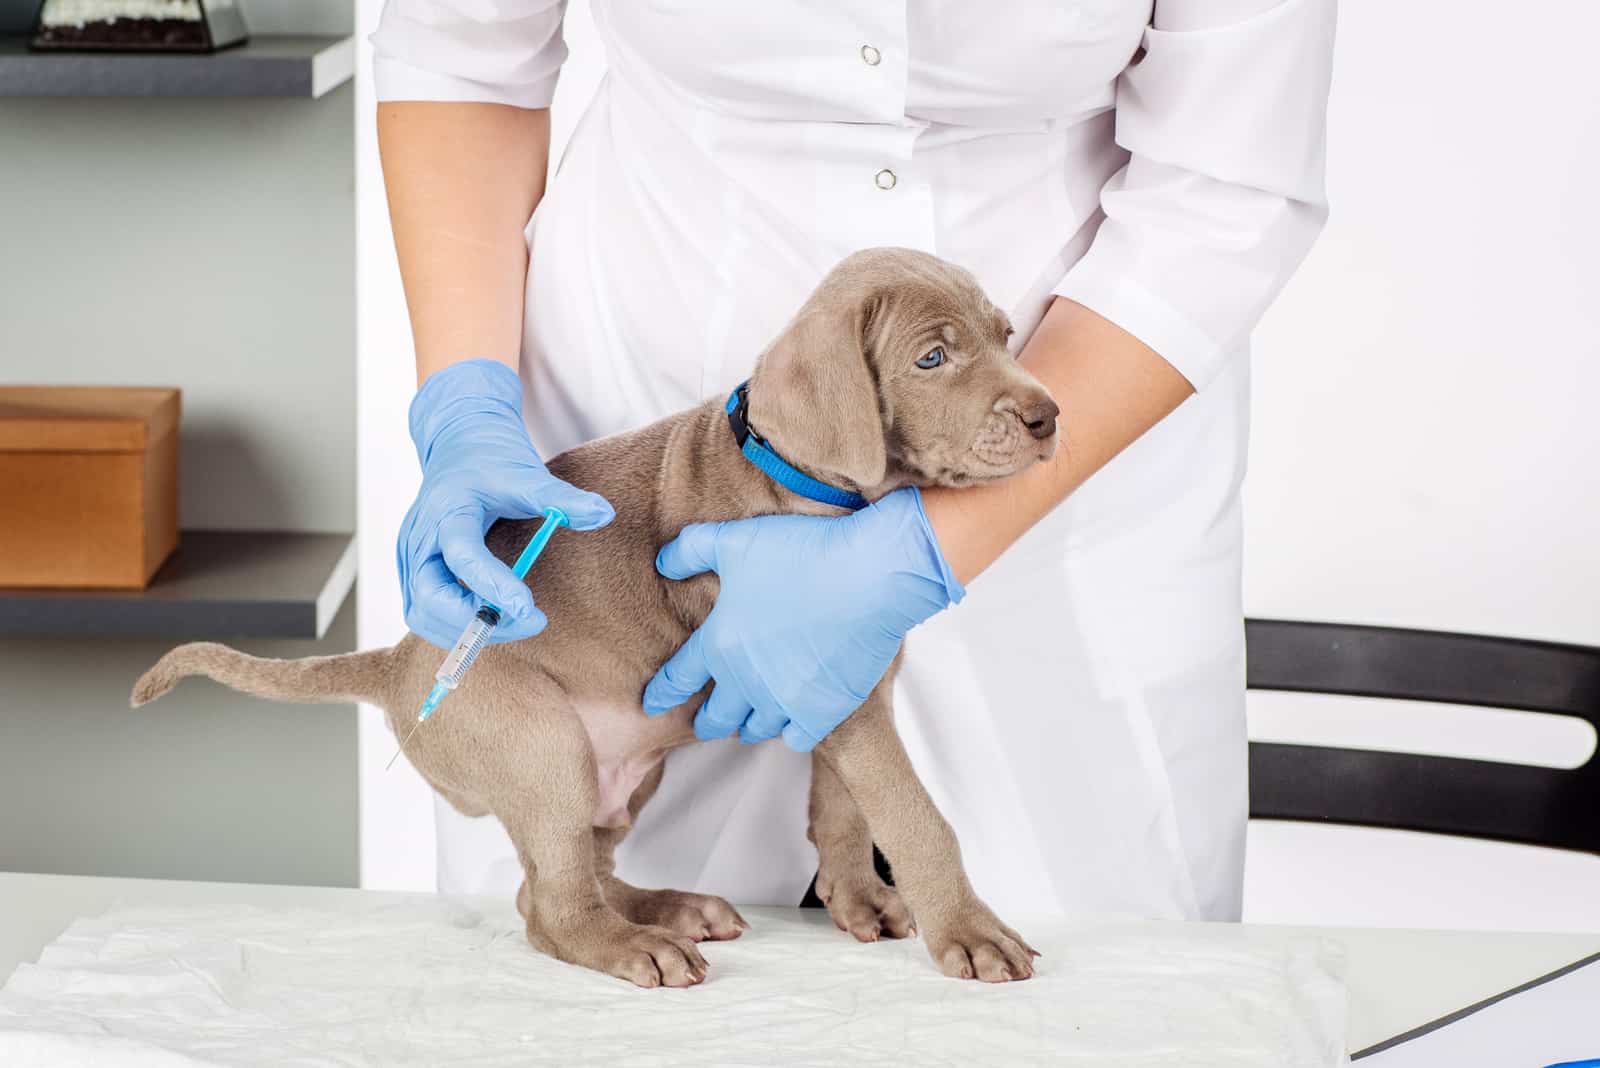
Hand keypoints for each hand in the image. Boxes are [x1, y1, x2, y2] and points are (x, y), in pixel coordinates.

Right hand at [398, 359, 612, 647]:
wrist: (459, 443)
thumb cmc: (493, 460)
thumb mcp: (529, 474)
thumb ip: (563, 498)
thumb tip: (606, 514)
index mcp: (447, 510)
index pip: (463, 556)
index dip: (493, 587)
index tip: (529, 609)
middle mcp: (418, 538)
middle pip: (429, 599)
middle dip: (476, 621)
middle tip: (531, 620)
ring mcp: (409, 557)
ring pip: (422, 615)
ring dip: (467, 630)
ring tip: (517, 622)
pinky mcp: (411, 570)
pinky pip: (424, 612)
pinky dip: (456, 625)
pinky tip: (494, 618)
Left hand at [642, 488, 963, 750]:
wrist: (869, 574)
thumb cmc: (801, 553)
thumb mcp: (734, 540)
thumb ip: (690, 550)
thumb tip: (662, 563)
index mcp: (719, 644)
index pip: (677, 679)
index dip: (661, 692)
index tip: (651, 704)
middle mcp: (746, 682)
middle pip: (714, 718)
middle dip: (706, 720)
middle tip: (704, 722)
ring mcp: (785, 700)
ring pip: (755, 730)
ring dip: (747, 726)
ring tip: (748, 722)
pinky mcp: (823, 710)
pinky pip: (796, 739)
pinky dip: (790, 732)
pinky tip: (791, 723)